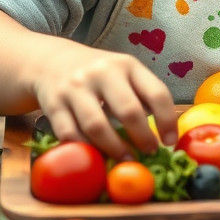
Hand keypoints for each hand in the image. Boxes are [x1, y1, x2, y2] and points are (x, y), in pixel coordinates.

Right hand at [32, 42, 178, 158]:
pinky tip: (94, 155)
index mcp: (127, 65)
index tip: (170, 141)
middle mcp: (102, 72)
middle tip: (149, 153)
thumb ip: (141, 96)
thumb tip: (164, 134)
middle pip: (128, 110)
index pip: (156, 92)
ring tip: (126, 159)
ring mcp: (75, 87)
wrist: (49, 60)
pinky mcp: (54, 103)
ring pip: (97, 126)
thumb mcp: (123, 73)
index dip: (167, 120)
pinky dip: (84, 149)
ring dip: (114, 149)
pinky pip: (70, 134)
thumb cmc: (97, 74)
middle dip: (142, 137)